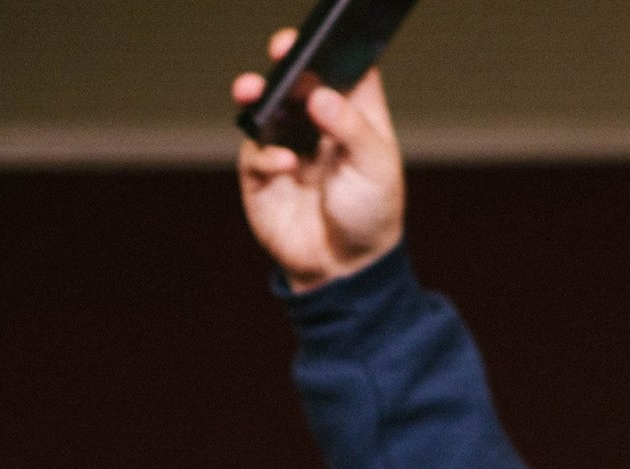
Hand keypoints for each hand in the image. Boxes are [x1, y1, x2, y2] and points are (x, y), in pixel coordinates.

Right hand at [233, 28, 404, 291]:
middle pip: (297, 81)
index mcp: (353, 116)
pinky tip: (286, 166)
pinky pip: (256, 154)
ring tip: (254, 91)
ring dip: (259, 97)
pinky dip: (268, 155)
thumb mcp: (375, 170)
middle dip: (288, 62)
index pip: (342, 71)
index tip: (322, 40)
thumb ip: (352, 130)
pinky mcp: (262, 173)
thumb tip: (321, 96)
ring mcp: (287, 146)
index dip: (332, 50)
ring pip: (266, 109)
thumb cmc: (370, 213)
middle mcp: (316, 124)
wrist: (345, 268)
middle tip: (283, 49)